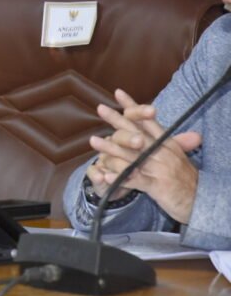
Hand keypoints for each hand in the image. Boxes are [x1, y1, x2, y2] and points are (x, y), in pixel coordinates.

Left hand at [86, 89, 201, 222]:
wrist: (201, 202)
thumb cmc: (185, 179)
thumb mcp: (176, 156)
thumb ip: (161, 141)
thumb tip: (146, 125)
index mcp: (167, 144)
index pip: (148, 121)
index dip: (133, 107)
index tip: (118, 93)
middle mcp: (163, 153)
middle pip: (137, 133)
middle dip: (118, 121)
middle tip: (101, 108)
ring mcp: (160, 169)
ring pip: (132, 156)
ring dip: (111, 148)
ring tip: (93, 141)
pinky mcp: (157, 187)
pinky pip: (135, 180)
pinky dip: (120, 177)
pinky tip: (105, 175)